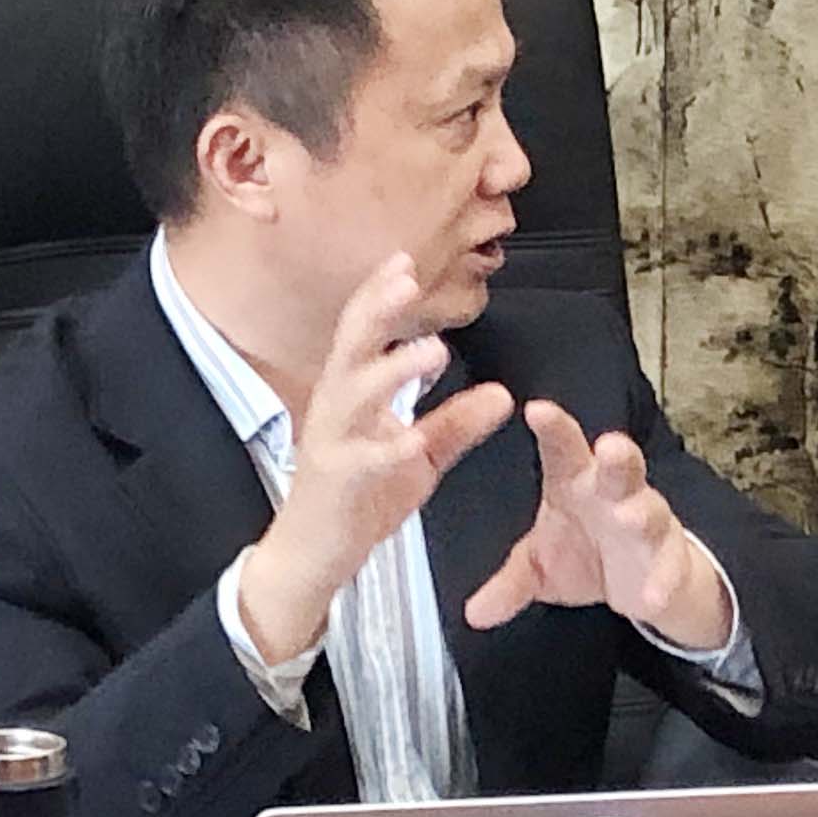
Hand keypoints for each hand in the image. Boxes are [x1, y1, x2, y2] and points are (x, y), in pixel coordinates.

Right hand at [239, 253, 513, 662]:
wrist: (314, 556)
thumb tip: (503, 394)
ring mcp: (331, 444)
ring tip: (433, 352)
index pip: (362, 333)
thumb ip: (457, 424)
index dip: (381, 296)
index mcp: (350, 394)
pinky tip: (412, 439)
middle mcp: (335, 409)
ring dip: (392, 370)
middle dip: (377, 310)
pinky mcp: (337, 484)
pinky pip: (362, 462)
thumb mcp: (418, 455)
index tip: (406, 261)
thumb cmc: (360, 497)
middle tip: (407, 279)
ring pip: (353, 395)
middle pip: (351, 346)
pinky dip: (387, 448)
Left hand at [463, 400, 732, 649]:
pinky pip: (669, 567)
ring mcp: (647, 522)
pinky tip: (651, 597)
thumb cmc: (582, 551)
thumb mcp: (539, 568)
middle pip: (618, 466)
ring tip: (629, 517)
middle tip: (608, 446)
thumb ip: (511, 584)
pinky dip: (662, 581)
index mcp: (575, 480)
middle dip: (616, 455)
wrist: (641, 580)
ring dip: (641, 512)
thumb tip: (475, 613)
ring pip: (649, 509)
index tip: (536, 410)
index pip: (562, 446)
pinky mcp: (670, 557)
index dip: (552, 426)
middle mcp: (614, 493)